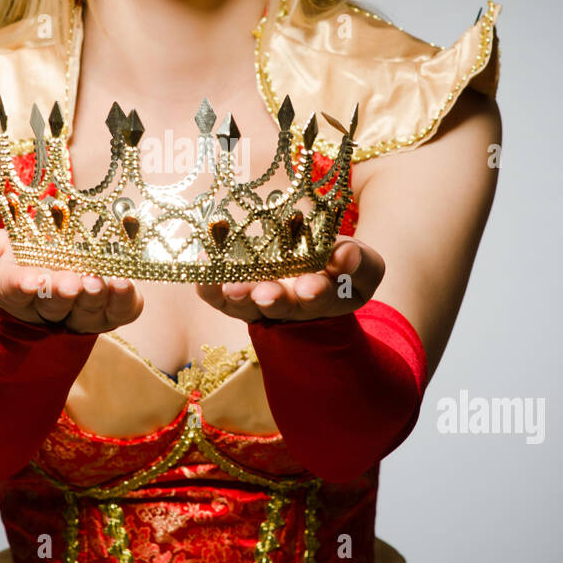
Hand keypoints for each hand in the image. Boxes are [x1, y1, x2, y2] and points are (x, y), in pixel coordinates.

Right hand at [0, 228, 143, 333]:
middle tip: (71, 282)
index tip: (32, 279)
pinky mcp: (112, 309)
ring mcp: (82, 311)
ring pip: (89, 311)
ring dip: (96, 297)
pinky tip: (125, 284)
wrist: (52, 262)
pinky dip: (125, 300)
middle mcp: (50, 307)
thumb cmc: (14, 255)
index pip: (18, 291)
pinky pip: (121, 311)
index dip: (25, 286)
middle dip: (63, 293)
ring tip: (100, 281)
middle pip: (56, 304)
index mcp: (16, 290)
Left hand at [195, 237, 384, 322]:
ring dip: (239, 295)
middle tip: (266, 293)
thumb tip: (346, 255)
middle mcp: (291, 307)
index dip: (316, 293)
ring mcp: (260, 303)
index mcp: (328, 299)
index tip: (309, 286)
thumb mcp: (360, 260)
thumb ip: (358, 261)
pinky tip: (202, 268)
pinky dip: (208, 287)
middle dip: (273, 299)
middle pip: (280, 307)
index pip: (323, 298)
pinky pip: (218, 298)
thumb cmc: (339, 260)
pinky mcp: (234, 297)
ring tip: (231, 285)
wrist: (309, 257)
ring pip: (246, 305)